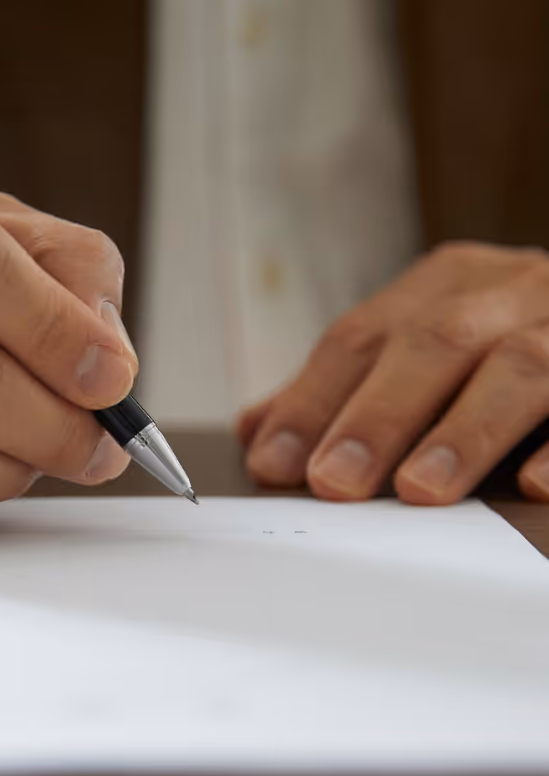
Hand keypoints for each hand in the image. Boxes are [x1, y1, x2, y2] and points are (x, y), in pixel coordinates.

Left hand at [237, 242, 548, 504]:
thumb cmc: (500, 347)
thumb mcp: (418, 355)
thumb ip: (342, 392)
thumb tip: (255, 431)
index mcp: (446, 286)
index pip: (360, 338)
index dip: (312, 400)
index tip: (272, 461)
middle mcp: (510, 290)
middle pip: (434, 343)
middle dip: (378, 416)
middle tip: (334, 481)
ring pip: (519, 367)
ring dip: (465, 432)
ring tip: (418, 489)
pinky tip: (532, 484)